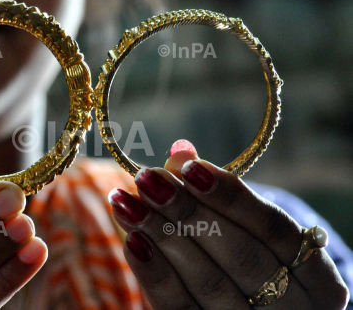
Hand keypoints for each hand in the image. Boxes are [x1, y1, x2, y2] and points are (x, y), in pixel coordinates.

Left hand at [110, 141, 348, 308]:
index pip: (275, 229)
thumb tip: (181, 152)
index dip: (231, 196)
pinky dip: (154, 273)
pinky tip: (133, 240)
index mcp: (319, 280)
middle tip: (147, 179)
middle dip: (189, 213)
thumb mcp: (251, 230)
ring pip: (208, 283)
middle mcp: (294, 309)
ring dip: (163, 236)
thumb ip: (216, 192)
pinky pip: (179, 308)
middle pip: (241, 257)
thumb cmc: (255, 258)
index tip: (189, 167)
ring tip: (128, 203)